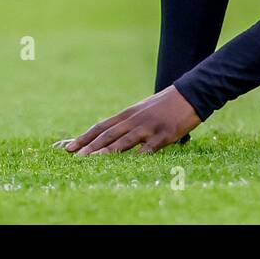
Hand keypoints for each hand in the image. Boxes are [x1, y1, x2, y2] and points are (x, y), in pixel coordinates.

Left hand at [61, 86, 200, 155]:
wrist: (190, 94)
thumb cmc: (164, 105)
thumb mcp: (142, 110)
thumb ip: (126, 123)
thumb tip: (108, 136)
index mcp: (128, 114)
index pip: (101, 127)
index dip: (85, 137)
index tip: (69, 148)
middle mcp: (134, 120)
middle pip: (108, 135)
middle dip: (90, 147)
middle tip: (74, 158)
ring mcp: (149, 128)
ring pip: (124, 141)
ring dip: (107, 152)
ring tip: (92, 160)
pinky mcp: (164, 134)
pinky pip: (149, 148)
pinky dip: (138, 155)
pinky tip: (129, 164)